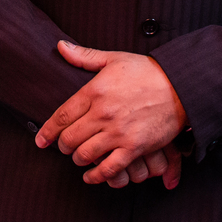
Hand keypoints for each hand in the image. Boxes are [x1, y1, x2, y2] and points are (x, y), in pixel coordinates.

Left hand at [36, 41, 186, 185]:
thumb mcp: (113, 58)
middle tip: (63, 146)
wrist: (180, 86)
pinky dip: (97, 175)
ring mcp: (119, 132)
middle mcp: (103, 113)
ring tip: (78, 156)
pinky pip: (109, 168)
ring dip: (78, 158)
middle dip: (62, 145)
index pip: (62, 116)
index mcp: (95, 91)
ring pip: (85, 154)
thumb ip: (84, 56)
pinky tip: (91, 176)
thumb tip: (61, 46)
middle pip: (70, 138)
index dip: (48, 131)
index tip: (41, 140)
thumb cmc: (147, 71)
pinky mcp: (134, 147)